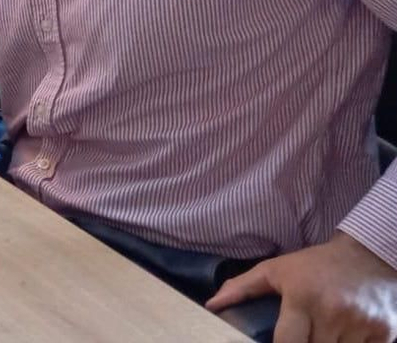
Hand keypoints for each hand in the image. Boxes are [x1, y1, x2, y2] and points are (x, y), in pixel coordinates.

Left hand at [208, 232, 396, 342]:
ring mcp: (361, 324)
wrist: (370, 257)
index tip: (284, 342)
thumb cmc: (316, 265)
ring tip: (326, 330)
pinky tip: (347, 334)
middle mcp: (333, 312)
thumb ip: (242, 288)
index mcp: (302, 298)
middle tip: (305, 332)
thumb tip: (212, 305)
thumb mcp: (277, 270)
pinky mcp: (385, 333)